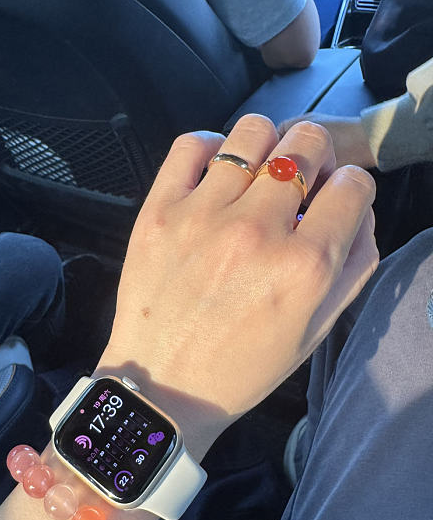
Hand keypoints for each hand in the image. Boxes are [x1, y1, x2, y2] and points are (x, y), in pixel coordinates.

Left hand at [96, 116, 377, 458]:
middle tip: (300, 181)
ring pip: (253, 132)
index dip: (351, 188)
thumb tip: (359, 210)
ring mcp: (204, 216)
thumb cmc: (241, 367)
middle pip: (308, 142)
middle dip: (316, 155)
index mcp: (305, 267)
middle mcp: (258, 232)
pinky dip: (211, 146)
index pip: (353, 184)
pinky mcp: (159, 212)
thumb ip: (353, 267)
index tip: (335, 199)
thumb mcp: (315, 331)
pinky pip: (192, 144)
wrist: (162, 386)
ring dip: (267, 146)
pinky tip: (216, 173)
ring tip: (257, 175)